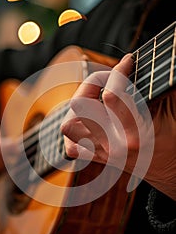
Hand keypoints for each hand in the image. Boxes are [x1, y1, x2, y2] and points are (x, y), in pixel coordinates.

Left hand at [61, 54, 175, 199]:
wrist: (168, 171)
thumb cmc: (172, 140)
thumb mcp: (170, 113)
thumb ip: (155, 89)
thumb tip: (135, 64)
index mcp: (135, 135)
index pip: (112, 95)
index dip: (118, 71)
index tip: (127, 62)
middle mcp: (113, 145)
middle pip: (80, 105)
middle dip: (93, 83)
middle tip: (110, 81)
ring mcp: (102, 153)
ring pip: (68, 125)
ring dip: (79, 107)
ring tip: (96, 101)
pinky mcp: (96, 157)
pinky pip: (70, 144)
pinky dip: (75, 129)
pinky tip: (90, 121)